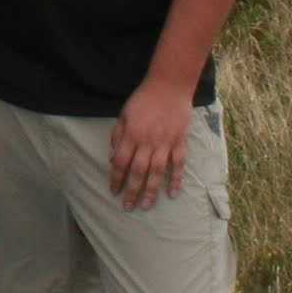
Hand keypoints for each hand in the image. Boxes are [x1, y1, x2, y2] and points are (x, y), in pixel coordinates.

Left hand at [108, 81, 193, 209]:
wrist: (169, 85)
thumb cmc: (143, 99)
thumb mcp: (124, 114)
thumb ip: (118, 136)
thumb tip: (111, 157)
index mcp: (131, 135)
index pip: (120, 162)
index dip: (116, 178)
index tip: (114, 191)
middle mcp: (147, 142)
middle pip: (138, 171)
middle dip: (132, 191)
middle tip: (129, 207)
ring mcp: (165, 142)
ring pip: (158, 172)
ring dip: (152, 190)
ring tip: (147, 206)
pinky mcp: (180, 141)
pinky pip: (179, 163)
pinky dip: (177, 179)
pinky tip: (174, 193)